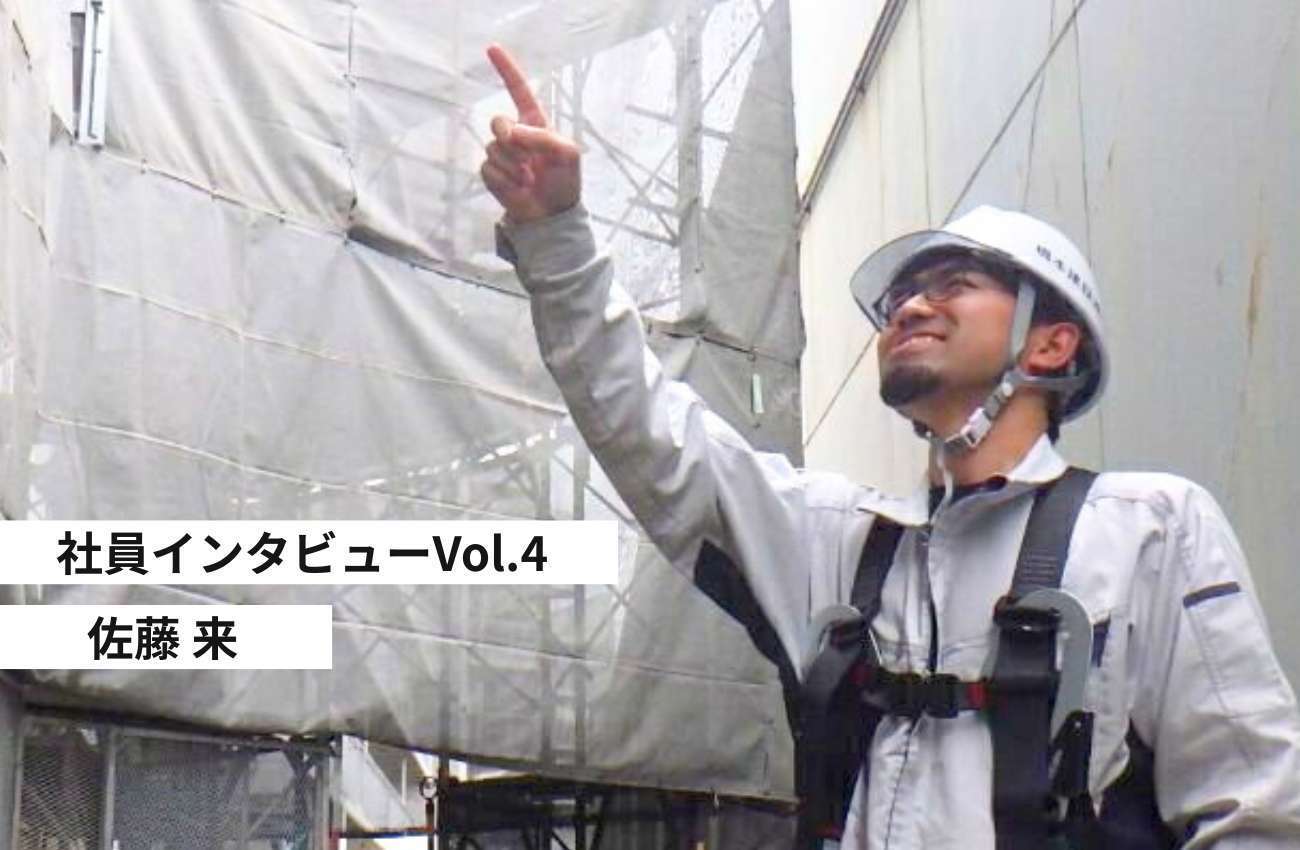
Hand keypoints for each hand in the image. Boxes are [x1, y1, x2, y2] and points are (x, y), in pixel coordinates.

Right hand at [481, 44, 581, 224]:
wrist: (552, 215)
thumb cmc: (564, 182)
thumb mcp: (566, 154)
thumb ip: (542, 137)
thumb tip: (512, 133)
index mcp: (535, 124)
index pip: (519, 91)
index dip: (506, 70)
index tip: (492, 49)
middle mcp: (516, 135)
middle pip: (498, 121)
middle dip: (510, 139)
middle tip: (527, 159)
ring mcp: (501, 154)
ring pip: (493, 149)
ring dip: (513, 167)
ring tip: (528, 179)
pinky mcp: (491, 173)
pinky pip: (488, 169)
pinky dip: (505, 180)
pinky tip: (518, 188)